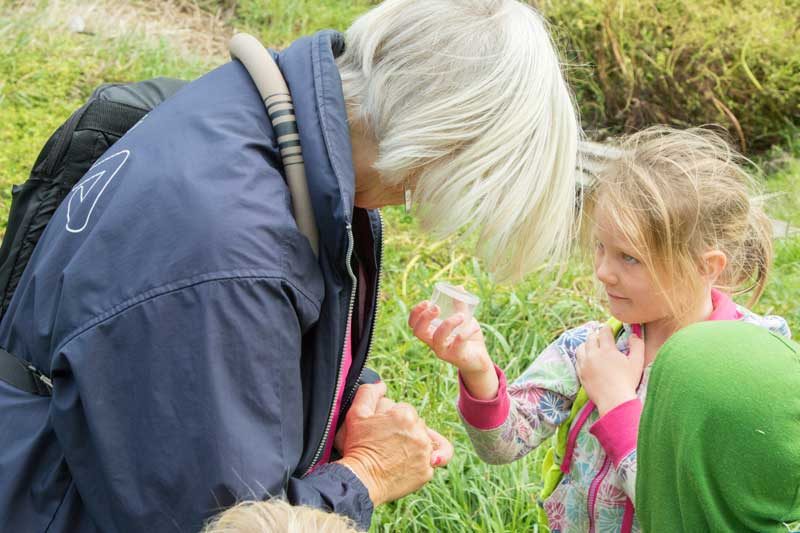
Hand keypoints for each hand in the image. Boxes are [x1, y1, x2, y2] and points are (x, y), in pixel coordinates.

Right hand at [334, 383, 453, 505]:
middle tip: (385, 441)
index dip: (391, 418)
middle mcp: (420, 432)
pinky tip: (410, 463)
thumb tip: (382, 385)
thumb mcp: (356, 413)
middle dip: (404, 430)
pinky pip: (430, 462)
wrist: (360, 480)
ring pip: (424, 441)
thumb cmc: (357, 446)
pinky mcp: (426, 471)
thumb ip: (369, 392)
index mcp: (405, 414)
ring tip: (396, 452)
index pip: (404, 410)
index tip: (380, 428)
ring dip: (414, 444)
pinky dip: (422, 461)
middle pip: (416, 424)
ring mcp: (425, 453)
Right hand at [408, 301, 498, 399]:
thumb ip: (460, 305)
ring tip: (461, 316)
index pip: (414, 324)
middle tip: (437, 307)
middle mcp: (434, 343)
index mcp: (431, 333)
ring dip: (448, 324)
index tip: (427, 301)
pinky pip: (459, 343)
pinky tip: (474, 327)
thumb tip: (458, 287)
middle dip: (424, 317)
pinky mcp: (457, 356)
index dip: (416, 312)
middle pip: (418, 331)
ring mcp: (444, 351)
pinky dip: (467, 331)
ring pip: (437, 338)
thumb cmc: (468, 338)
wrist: (480, 359)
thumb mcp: (463, 319)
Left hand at [575, 325, 644, 415]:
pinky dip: (582, 356)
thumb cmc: (628, 381)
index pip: (604, 332)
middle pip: (590, 338)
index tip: (609, 328)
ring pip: (581, 347)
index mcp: (607, 350)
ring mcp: (584, 364)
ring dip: (586, 344)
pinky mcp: (580, 373)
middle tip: (600, 336)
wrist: (614, 401)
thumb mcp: (637, 362)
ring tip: (591, 346)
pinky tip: (587, 359)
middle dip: (596, 335)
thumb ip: (637, 345)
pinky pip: (578, 360)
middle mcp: (593, 354)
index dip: (607, 328)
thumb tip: (634, 334)